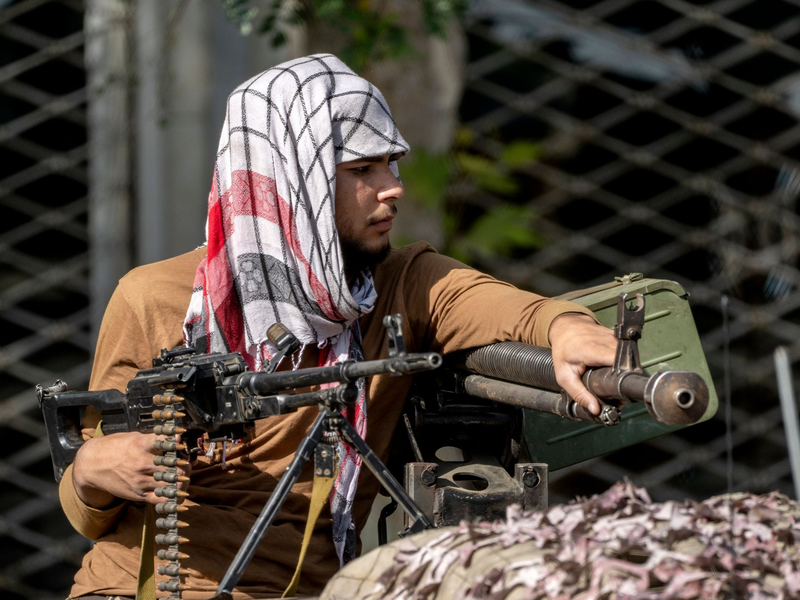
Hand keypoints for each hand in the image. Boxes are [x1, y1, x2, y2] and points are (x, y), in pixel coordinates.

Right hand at [72, 432, 190, 508]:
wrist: (91, 465)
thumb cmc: (115, 447)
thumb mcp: (134, 437)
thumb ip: (155, 439)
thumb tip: (176, 438)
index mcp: (141, 445)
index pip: (165, 442)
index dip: (176, 443)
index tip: (180, 443)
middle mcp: (141, 464)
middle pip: (173, 467)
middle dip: (184, 466)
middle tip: (185, 464)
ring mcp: (140, 481)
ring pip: (170, 484)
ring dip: (181, 481)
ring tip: (183, 477)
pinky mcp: (138, 494)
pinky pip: (160, 499)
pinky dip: (172, 497)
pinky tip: (178, 492)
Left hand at [548, 312, 616, 414]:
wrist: (565, 327)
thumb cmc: (563, 350)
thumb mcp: (564, 376)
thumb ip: (578, 394)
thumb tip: (594, 409)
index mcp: (593, 350)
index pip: (619, 363)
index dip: (623, 379)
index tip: (619, 392)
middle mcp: (607, 341)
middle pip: (626, 364)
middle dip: (623, 380)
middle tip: (615, 391)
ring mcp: (613, 337)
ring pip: (627, 359)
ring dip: (622, 371)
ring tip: (611, 379)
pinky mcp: (616, 336)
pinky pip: (624, 352)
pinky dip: (620, 362)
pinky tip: (610, 367)